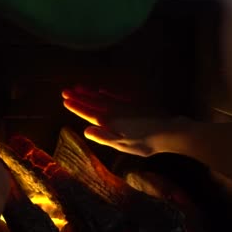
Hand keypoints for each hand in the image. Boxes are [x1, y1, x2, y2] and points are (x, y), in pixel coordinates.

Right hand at [62, 86, 182, 156]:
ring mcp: (123, 104)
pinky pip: (116, 94)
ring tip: (78, 87)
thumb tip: (85, 130)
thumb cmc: (143, 142)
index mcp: (108, 122)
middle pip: (92, 102)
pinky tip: (101, 89)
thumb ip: (103, 137)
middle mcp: (113, 110)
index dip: (76, 107)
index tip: (65, 100)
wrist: (166, 131)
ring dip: (89, 92)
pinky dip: (107, 91)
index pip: (88, 113)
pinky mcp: (133, 102)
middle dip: (78, 97)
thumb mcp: (122, 144)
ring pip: (102, 96)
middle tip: (65, 90)